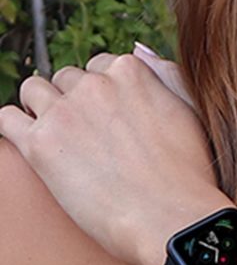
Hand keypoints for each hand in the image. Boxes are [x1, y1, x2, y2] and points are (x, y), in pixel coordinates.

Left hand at [0, 47, 233, 264]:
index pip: (102, 66)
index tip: (109, 115)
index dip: (105, 92)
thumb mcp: (189, 109)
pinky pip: (8, 118)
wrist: (171, 216)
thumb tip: (137, 49)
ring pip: (35, 90)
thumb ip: (164, 72)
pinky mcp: (40, 145)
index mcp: (130, 71)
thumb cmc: (188, 169)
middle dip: (75, 98)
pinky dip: (16, 125)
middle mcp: (95, 84)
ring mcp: (65, 111)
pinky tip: (33, 142)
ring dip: (43, 106)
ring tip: (60, 135)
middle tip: (89, 132)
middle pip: (68, 78)